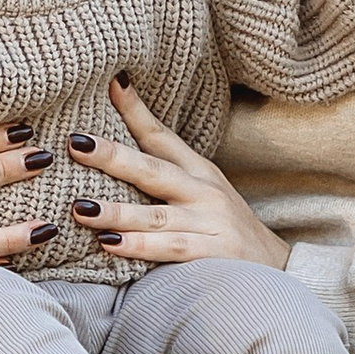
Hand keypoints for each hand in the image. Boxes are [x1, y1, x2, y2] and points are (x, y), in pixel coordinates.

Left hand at [60, 73, 290, 268]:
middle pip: (154, 170)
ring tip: (80, 208)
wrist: (277, 271)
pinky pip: (172, 248)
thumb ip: (162, 173)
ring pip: (157, 215)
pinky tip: (111, 245)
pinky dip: (141, 246)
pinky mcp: (215, 255)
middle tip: (76, 144)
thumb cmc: (226, 230)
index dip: (135, 110)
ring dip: (117, 211)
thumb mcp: (203, 193)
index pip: (162, 137)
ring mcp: (211, 223)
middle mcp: (205, 192)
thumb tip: (115, 154)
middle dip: (113, 156)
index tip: (111, 82)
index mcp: (199, 172)